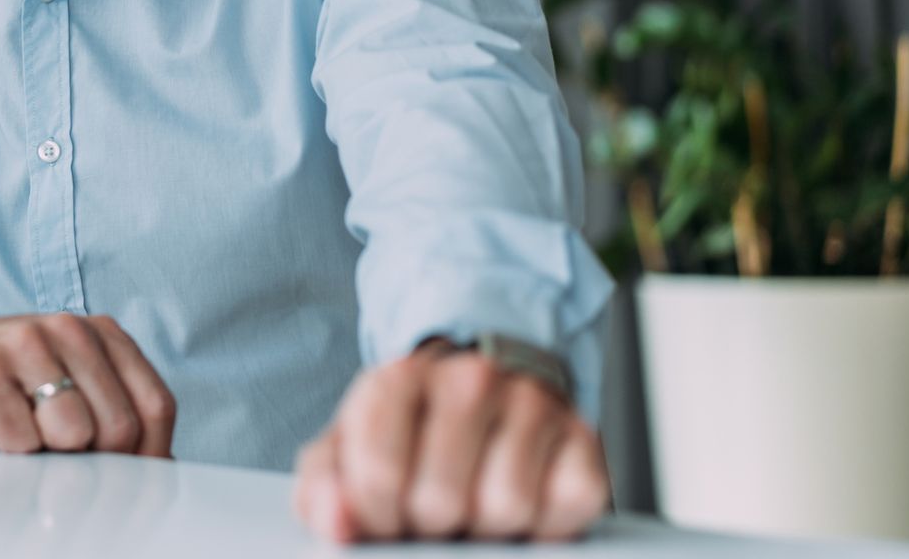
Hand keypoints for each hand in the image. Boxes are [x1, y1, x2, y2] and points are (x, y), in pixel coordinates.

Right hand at [0, 313, 174, 456]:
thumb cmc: (15, 384)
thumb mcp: (76, 388)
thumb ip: (117, 417)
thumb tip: (157, 473)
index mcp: (102, 332)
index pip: (155, 407)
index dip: (149, 456)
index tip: (127, 480)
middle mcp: (68, 328)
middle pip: (118, 428)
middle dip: (94, 461)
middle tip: (61, 457)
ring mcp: (24, 343)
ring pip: (73, 434)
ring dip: (50, 454)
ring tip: (28, 435)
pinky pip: (21, 442)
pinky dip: (11, 454)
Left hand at [293, 340, 607, 542]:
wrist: (480, 381)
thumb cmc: (408, 427)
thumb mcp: (348, 446)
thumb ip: (324, 488)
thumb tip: (335, 524)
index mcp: (398, 379)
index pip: (378, 475)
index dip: (376, 519)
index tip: (384, 518)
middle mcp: (469, 380)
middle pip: (441, 501)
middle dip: (430, 527)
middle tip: (431, 514)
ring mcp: (531, 403)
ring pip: (507, 508)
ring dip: (488, 528)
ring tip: (474, 506)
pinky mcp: (584, 436)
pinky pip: (570, 505)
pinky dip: (546, 524)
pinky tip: (523, 500)